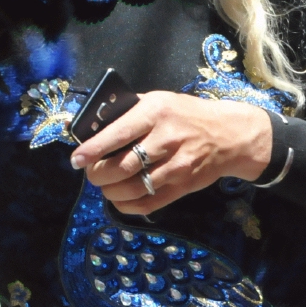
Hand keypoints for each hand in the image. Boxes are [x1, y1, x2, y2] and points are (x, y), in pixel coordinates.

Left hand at [67, 90, 271, 215]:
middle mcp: (166, 139)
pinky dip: (127, 206)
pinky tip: (119, 199)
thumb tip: (91, 124)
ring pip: (133, 187)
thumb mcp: (158, 100)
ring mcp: (176, 166)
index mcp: (155, 113)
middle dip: (98, 174)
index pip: (118, 134)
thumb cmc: (185, 114)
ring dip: (110, 191)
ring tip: (105, 185)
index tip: (76, 159)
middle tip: (91, 173)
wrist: (228, 135)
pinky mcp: (183, 186)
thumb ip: (128, 111)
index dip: (93, 149)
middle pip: (123, 166)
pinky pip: (148, 203)